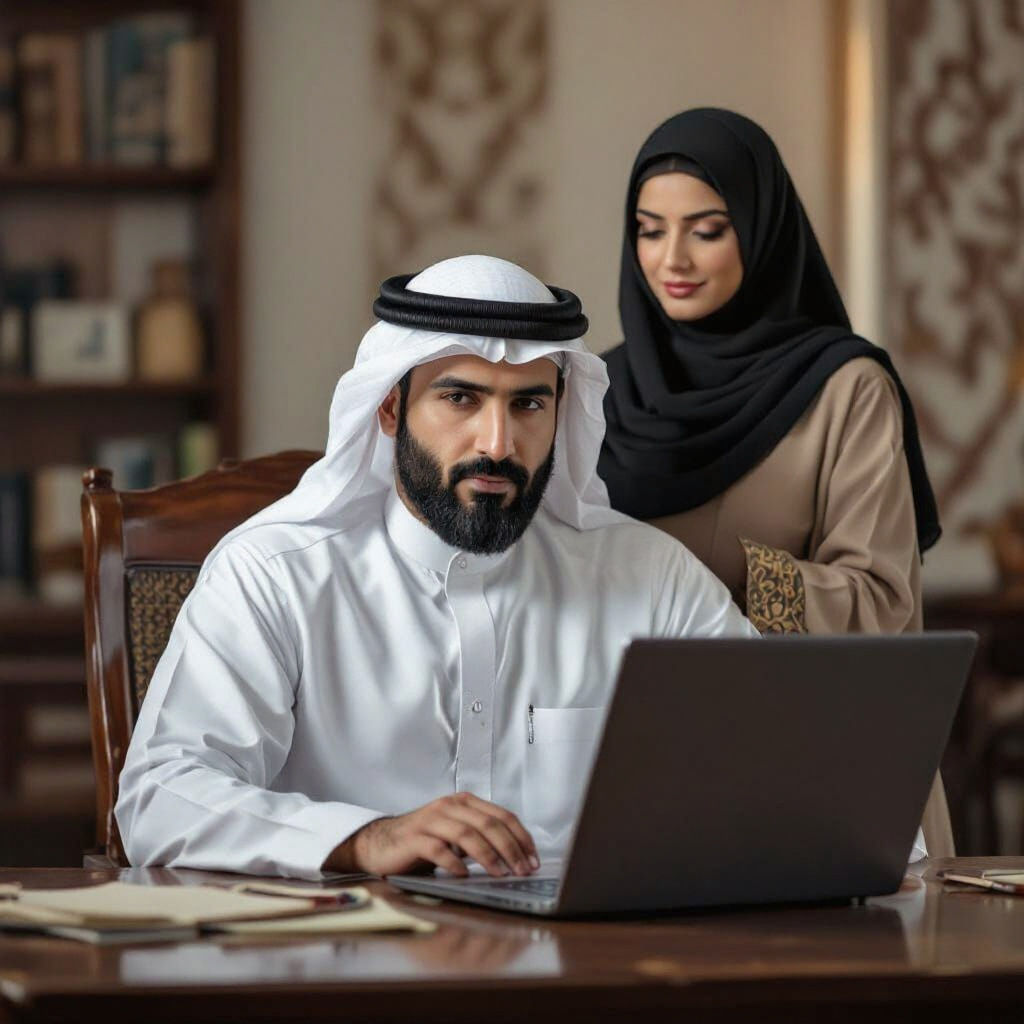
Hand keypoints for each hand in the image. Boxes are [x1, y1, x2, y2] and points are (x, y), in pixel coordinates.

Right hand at [324, 792, 538, 877]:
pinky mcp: (413, 838)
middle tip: (523, 870)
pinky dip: (454, 863)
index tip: (533, 859)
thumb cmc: (423, 842)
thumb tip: (516, 859)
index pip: (502, 816)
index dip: (521, 838)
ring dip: (488, 855)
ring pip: (467, 834)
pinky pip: (438, 849)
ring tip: (501, 874)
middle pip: (488, 824)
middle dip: (510, 849)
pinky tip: (464, 875)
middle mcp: (449, 806)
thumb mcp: (456, 836)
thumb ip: (481, 839)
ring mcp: (431, 821)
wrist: (380, 843)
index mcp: (464, 803)